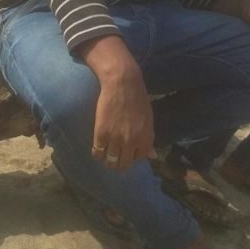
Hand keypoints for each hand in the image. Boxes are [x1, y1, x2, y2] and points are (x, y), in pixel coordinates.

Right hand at [80, 35, 155, 170]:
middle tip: (116, 156)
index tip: (129, 150)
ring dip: (108, 160)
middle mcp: (131, 143)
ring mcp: (115, 140)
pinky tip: (99, 146)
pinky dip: (98, 153)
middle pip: (123, 165)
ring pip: (110, 162)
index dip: (133, 155)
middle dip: (119, 162)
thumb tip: (152, 156)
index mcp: (145, 139)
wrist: (123, 84)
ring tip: (106, 153)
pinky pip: (97, 153)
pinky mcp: (101, 134)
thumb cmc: (138, 99)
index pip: (139, 159)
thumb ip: (149, 139)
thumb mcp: (148, 120)